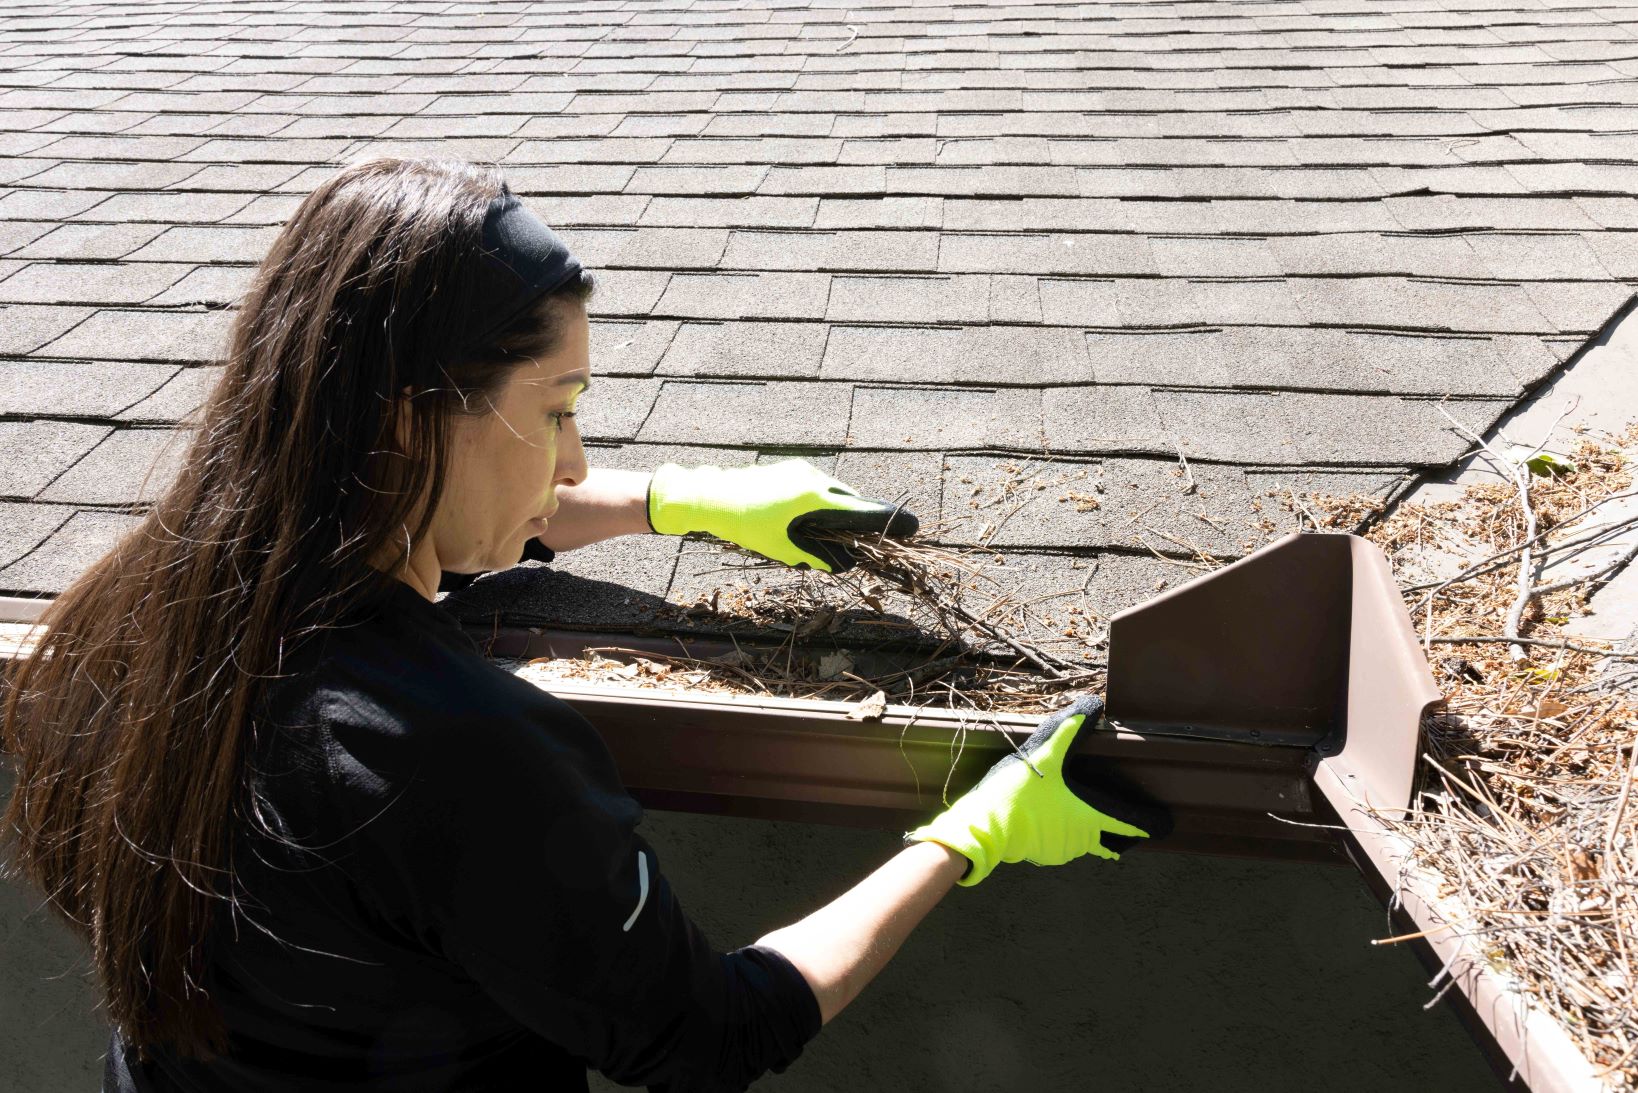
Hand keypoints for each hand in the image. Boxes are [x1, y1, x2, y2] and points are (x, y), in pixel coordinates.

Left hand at [646, 459, 918, 572]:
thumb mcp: (783, 548)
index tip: (912, 527)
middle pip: (852, 501)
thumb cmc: (746, 525)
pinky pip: (820, 487)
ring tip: (844, 532)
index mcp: (815, 497)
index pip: (861, 511)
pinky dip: (826, 503)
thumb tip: (843, 564)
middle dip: (866, 518)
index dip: (887, 521)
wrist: (711, 496)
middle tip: (883, 534)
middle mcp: (814, 478)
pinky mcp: (792, 469)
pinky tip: (817, 519)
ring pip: (836, 493)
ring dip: (843, 511)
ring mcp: (803, 471)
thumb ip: (816, 556)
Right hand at [905, 695, 1170, 886]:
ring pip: (1082, 843)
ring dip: (1085, 832)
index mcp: (1088, 816)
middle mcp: (1079, 838)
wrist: (983, 826)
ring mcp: (1060, 850)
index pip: (1128, 824)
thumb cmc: (1016, 792)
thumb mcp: (1045, 754)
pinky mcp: (1041, 854)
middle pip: (1108, 840)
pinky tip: (1050, 821)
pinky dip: (1062, 835)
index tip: (1163, 827)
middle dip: (1119, 836)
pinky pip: (1061, 846)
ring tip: (1078, 816)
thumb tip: (1094, 704)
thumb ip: (1070, 730)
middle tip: (1128, 832)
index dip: (1147, 825)